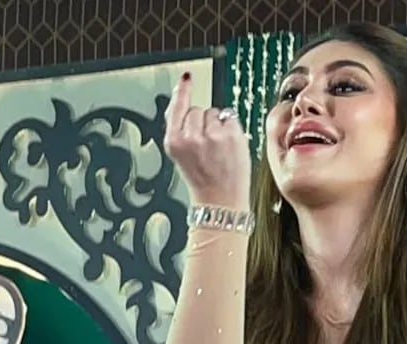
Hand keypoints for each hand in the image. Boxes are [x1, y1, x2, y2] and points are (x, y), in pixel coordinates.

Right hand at [163, 72, 251, 207]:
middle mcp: (191, 137)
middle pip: (198, 109)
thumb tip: (181, 100)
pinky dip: (232, 130)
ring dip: (218, 125)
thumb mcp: (180, 155)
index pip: (177, 107)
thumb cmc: (203, 179)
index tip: (187, 78)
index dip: (182, 91)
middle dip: (203, 122)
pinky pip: (231, 118)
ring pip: (214, 112)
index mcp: (174, 141)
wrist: (221, 202)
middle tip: (207, 146)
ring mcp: (213, 136)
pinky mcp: (232, 136)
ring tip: (218, 149)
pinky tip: (229, 147)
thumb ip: (179, 128)